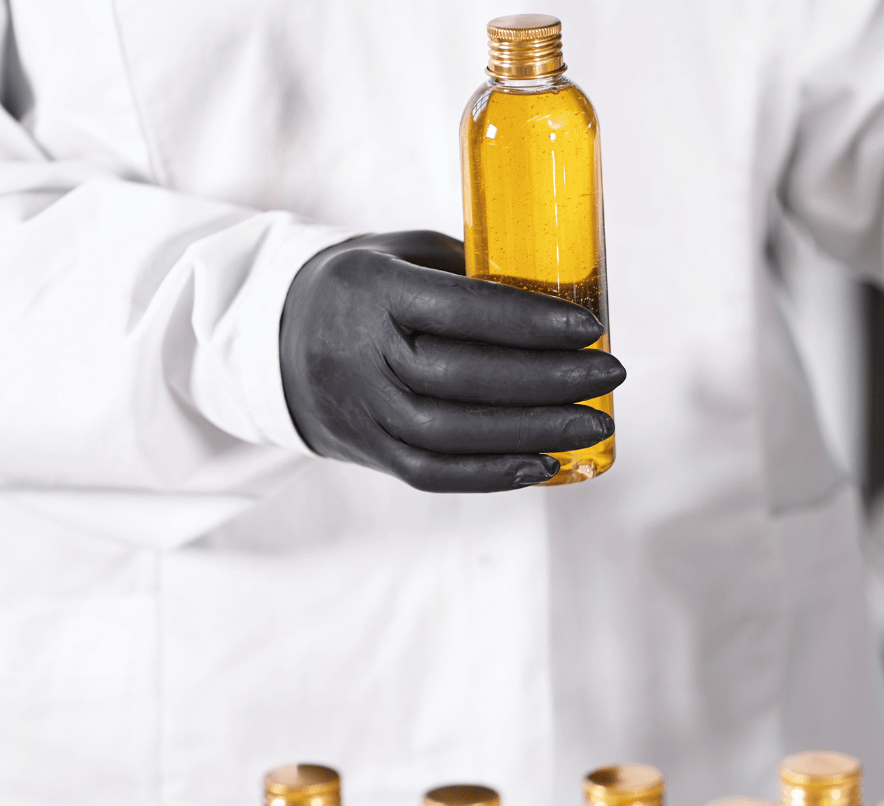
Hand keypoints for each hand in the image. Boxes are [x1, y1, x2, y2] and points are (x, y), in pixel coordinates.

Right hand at [280, 230, 623, 491]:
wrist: (273, 339)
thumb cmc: (366, 287)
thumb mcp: (403, 254)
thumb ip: (470, 268)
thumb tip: (561, 290)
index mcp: (371, 289)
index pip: (458, 308)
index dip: (527, 322)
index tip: (589, 329)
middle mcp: (360, 353)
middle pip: (461, 376)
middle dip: (547, 380)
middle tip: (610, 374)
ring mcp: (361, 408)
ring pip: (450, 432)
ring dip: (532, 432)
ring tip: (592, 423)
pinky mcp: (368, 450)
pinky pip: (432, 473)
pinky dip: (493, 474)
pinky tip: (546, 465)